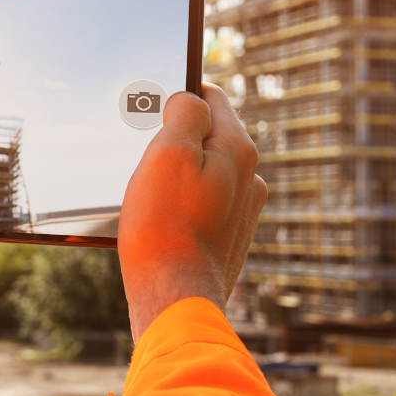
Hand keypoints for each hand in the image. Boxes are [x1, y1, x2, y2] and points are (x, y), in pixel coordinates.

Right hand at [117, 82, 266, 339]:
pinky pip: (202, 202)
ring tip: (150, 196)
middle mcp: (250, 178)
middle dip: (176, 139)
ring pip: (204, 170)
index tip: (154, 109)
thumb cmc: (164, 227)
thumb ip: (184, 113)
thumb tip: (190, 98)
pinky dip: (181, 203)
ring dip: (177, 174)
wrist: (174, 299)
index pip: (211, 98)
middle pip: (208, 135)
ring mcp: (242, 210)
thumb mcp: (167, 153)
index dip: (179, 96)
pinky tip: (161, 221)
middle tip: (145, 157)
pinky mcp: (229, 237)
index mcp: (238, 150)